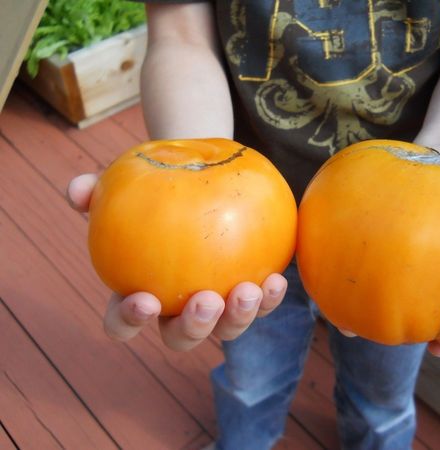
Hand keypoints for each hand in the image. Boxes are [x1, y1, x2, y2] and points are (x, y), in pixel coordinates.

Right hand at [68, 174, 286, 350]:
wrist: (201, 182)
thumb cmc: (155, 190)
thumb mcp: (125, 185)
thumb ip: (97, 190)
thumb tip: (76, 191)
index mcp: (140, 294)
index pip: (124, 321)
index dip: (130, 321)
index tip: (144, 300)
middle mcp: (178, 309)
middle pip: (181, 336)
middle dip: (194, 327)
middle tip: (206, 300)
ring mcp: (218, 305)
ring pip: (226, 329)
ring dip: (238, 317)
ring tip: (249, 290)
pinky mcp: (250, 292)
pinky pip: (262, 304)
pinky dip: (270, 298)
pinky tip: (277, 277)